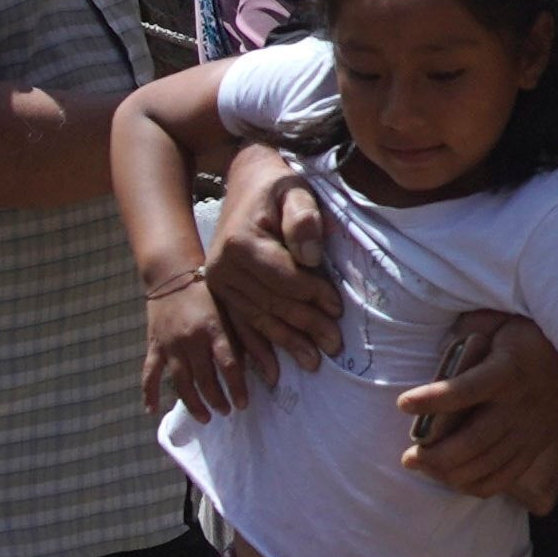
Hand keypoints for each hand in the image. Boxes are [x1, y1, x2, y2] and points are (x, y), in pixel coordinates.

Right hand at [142, 268, 242, 424]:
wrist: (172, 275)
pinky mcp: (154, 345)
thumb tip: (262, 367)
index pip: (229, 365)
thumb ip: (244, 337)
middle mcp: (191, 339)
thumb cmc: (210, 294)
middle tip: (227, 412)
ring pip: (181, 382)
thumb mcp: (231, 310)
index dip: (237, 387)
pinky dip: (149, 393)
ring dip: (193, 403)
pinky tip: (152, 410)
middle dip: (217, 399)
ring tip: (205, 418)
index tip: (244, 404)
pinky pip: (149, 374)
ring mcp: (170, 344)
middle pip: (204, 378)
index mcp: (214, 329)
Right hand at [203, 144, 340, 388]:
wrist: (247, 183)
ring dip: (287, 343)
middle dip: (307, 325)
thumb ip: (304, 218)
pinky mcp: (220, 294)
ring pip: (258, 319)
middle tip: (334, 346)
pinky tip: (270, 373)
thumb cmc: (278, 187)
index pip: (285, 279)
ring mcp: (218, 284)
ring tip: (313, 362)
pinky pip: (239, 326)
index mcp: (241, 244)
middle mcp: (223, 268)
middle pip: (273, 303)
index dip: (314, 294)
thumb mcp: (295, 190)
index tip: (339, 308)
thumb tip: (310, 257)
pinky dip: (256, 350)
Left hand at [395, 307, 557, 511]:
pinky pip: (503, 477)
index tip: (403, 403)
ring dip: (448, 474)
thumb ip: (476, 328)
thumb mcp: (508, 323)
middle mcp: (518, 406)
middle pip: (472, 443)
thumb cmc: (539, 338)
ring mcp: (528, 431)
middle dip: (435, 456)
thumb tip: (444, 337)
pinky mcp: (535, 446)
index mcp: (508, 371)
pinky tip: (453, 478)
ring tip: (423, 467)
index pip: (466, 389)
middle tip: (409, 457)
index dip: (433, 398)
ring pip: (485, 466)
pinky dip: (475, 485)